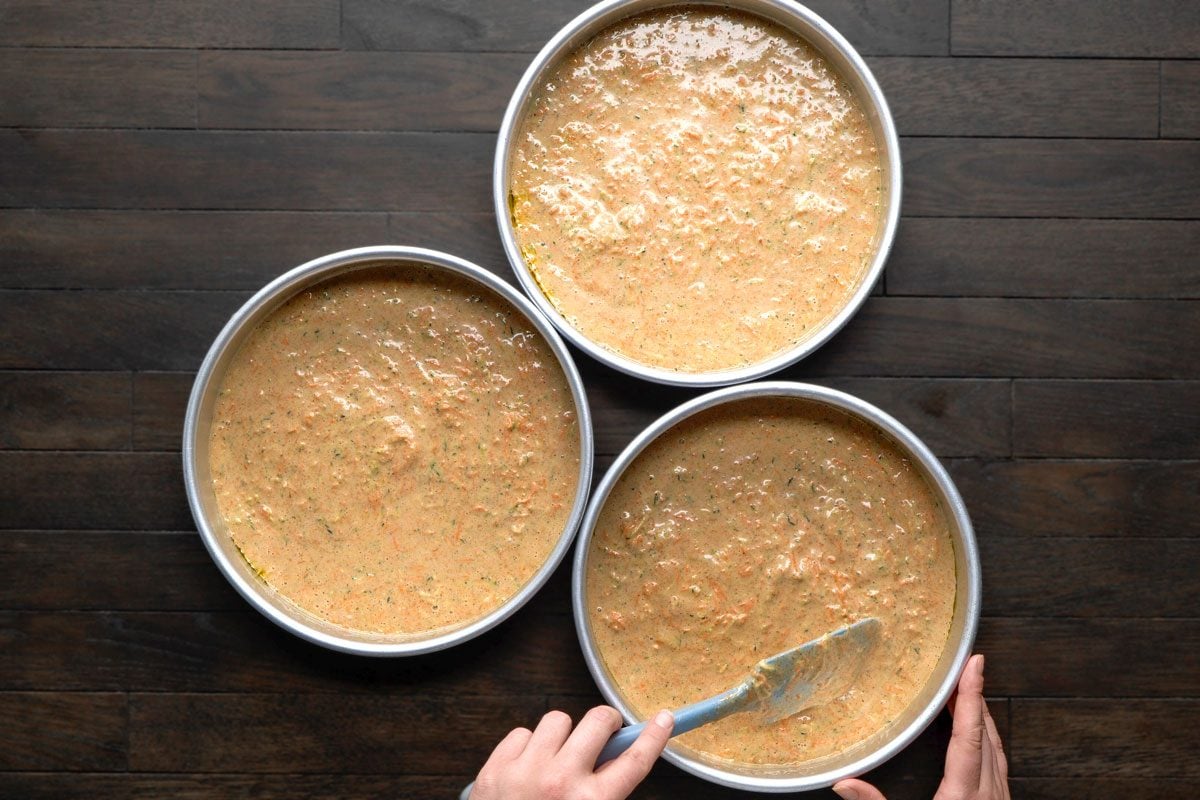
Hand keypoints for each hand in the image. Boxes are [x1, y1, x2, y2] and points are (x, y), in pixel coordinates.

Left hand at [470, 706, 674, 799]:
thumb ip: (606, 794)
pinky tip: (527, 766)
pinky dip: (527, 746)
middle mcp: (560, 781)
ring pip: (557, 720)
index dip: (653, 736)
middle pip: (598, 721)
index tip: (662, 719)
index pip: (634, 760)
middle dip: (605, 723)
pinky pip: (521, 733)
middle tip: (603, 732)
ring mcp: (525, 770)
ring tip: (556, 757)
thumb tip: (615, 757)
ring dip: (562, 735)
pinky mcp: (496, 767)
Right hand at [833, 654, 1008, 799]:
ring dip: (983, 720)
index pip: (969, 734)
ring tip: (968, 699)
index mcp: (965, 794)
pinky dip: (988, 744)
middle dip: (975, 699)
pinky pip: (999, 767)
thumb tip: (843, 783)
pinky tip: (979, 745)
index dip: (970, 696)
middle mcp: (988, 794)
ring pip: (997, 750)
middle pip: (987, 735)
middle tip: (963, 671)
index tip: (974, 665)